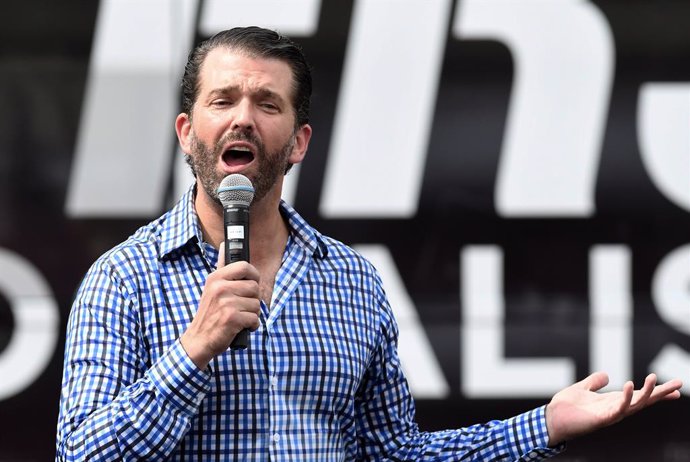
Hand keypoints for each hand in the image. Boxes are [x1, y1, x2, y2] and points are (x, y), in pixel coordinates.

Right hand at [180, 248, 260, 369]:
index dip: (253, 275)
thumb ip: (221, 268)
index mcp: (216, 278)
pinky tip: (242, 327)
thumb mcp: (212, 288)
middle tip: (242, 307)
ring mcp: (226, 303)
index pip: (244, 266)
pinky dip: (252, 326)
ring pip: (256, 304)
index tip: (252, 283)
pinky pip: (254, 319)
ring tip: (240, 317)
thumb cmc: (209, 313)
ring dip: (252, 314)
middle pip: (254, 287)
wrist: (198, 339)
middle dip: (253, 300)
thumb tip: (225, 245)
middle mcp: (220, 288)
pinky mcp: (232, 318)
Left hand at [545, 372, 682, 445]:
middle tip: (680, 384)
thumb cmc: (566, 406)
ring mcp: (610, 414)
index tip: (676, 387)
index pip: (639, 395)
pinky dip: (625, 397)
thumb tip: (605, 375)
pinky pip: (618, 408)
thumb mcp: (583, 388)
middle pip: (644, 400)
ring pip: (635, 404)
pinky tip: (630, 385)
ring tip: (654, 378)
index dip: (657, 391)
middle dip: (661, 393)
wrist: (552, 418)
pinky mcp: (602, 418)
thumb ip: (594, 382)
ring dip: (646, 392)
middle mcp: (616, 408)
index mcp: (613, 401)